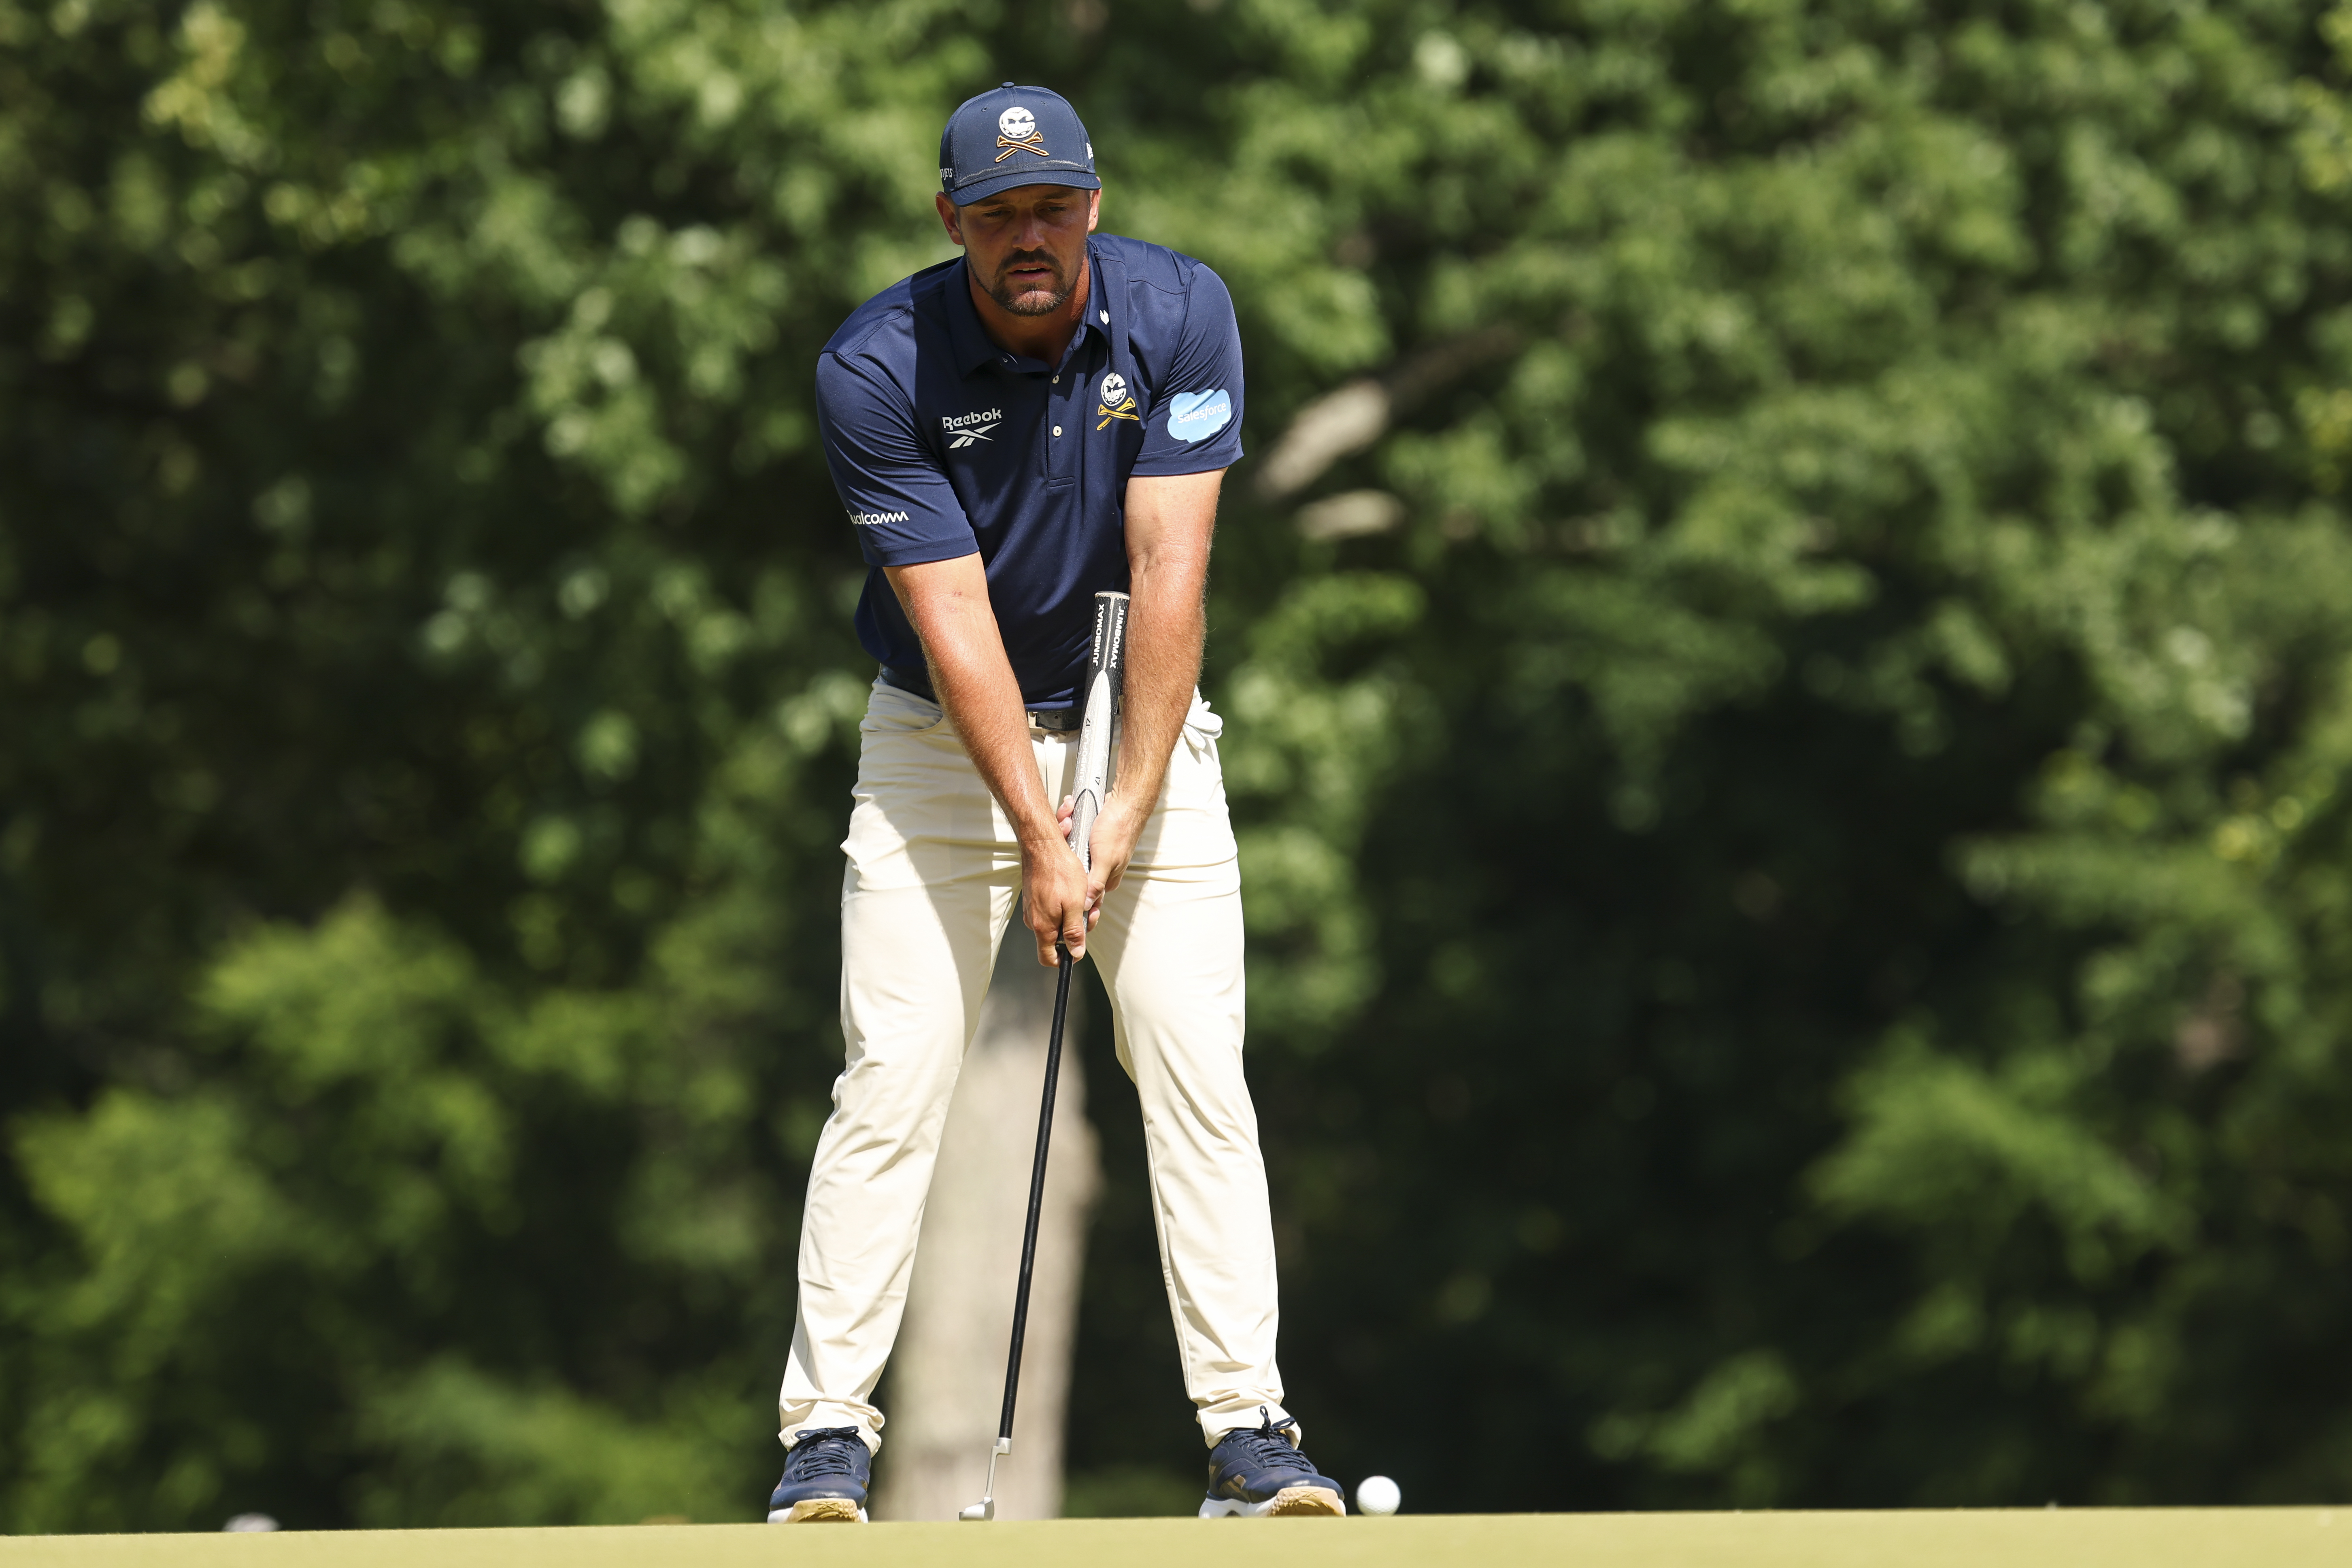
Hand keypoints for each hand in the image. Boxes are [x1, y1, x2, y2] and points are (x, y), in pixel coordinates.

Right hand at [1020, 825, 1091, 966]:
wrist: (1042, 845)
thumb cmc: (1060, 871)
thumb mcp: (1075, 904)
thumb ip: (1074, 931)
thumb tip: (1075, 953)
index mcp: (1042, 927)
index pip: (1047, 958)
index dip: (1064, 959)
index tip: (1077, 950)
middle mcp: (1033, 921)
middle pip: (1054, 940)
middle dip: (1074, 932)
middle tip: (1090, 914)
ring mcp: (1031, 908)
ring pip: (1054, 922)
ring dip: (1071, 916)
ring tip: (1084, 899)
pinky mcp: (1033, 897)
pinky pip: (1050, 909)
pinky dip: (1064, 905)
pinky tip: (1073, 891)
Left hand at [1056, 793, 1143, 914]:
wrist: (1125, 802)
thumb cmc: (1118, 829)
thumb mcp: (1105, 860)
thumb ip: (1095, 884)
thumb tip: (1086, 906)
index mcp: (1106, 879)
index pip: (1083, 893)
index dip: (1068, 885)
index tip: (1057, 871)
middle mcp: (1100, 869)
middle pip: (1073, 871)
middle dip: (1064, 853)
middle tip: (1065, 832)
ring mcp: (1094, 854)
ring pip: (1070, 852)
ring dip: (1066, 835)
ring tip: (1068, 822)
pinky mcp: (1089, 840)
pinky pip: (1072, 838)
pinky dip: (1069, 827)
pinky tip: (1070, 817)